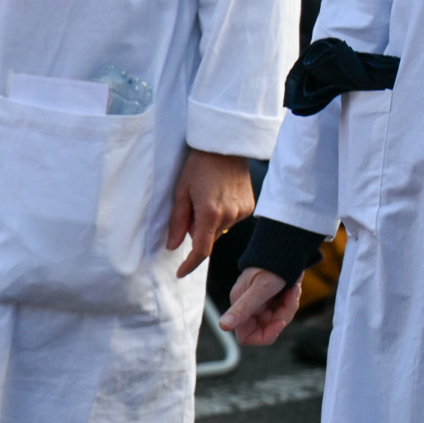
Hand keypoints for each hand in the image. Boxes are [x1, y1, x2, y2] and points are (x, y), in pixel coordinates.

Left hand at [167, 146, 255, 278]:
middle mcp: (229, 216)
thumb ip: (177, 222)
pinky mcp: (250, 207)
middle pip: (209, 239)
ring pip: (219, 230)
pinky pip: (231, 220)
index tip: (180, 273)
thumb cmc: (197, 167)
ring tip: (205, 198)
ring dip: (209, 224)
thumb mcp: (180, 192)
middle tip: (190, 208)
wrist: (224, 149)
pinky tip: (218, 196)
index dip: (190, 264)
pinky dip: (222, 216)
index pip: (201, 250)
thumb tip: (173, 247)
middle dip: (196, 232)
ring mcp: (242, 212)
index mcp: (210, 214)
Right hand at [225, 266, 306, 345]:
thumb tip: (223, 326)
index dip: (265, 335)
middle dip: (282, 316)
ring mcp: (259, 306)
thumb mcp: (260, 289)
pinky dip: (291, 302)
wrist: (281, 250)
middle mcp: (247, 309)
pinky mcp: (270, 302)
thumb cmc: (270, 267)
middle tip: (289, 297)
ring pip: (277, 321)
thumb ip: (242, 309)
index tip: (280, 322)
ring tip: (292, 289)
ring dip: (289, 306)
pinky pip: (283, 312)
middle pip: (267, 329)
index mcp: (240, 306)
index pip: (247, 338)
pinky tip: (292, 288)